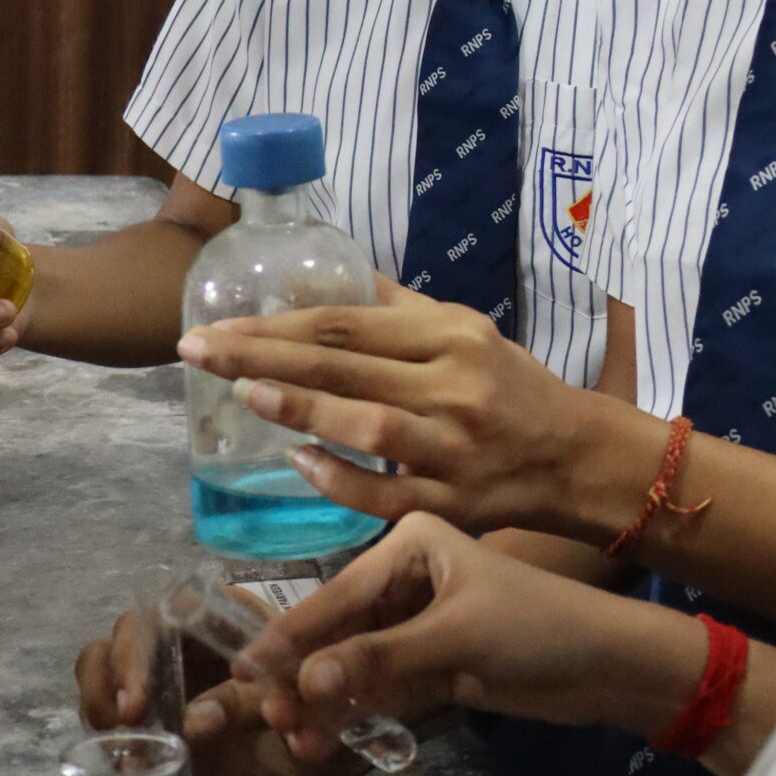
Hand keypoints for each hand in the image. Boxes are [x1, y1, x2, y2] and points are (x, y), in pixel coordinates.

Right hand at [75, 596, 366, 775]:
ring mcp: (164, 673)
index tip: (140, 701)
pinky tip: (123, 760)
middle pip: (124, 633)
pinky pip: (110, 709)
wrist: (330, 743)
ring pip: (104, 665)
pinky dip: (103, 731)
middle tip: (128, 723)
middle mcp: (186, 636)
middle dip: (113, 676)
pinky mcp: (153, 713)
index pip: (164, 609)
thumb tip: (197, 719)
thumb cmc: (317, 704)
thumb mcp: (295, 702)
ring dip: (100, 700)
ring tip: (121, 743)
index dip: (140, 648)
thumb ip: (251, 704)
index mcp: (223, 614)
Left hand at [177, 280, 628, 534]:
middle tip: (198, 352)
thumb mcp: (468, 330)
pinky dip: (342, 479)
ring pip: (367, 427)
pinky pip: (387, 494)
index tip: (217, 325)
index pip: (348, 325)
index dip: (277, 325)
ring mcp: (452, 448)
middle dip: (263, 358)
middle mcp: (452, 387)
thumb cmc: (513, 387)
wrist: (576, 456)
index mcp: (451, 337)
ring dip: (302, 410)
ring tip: (243, 396)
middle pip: (345, 368)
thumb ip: (402, 308)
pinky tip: (300, 463)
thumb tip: (341, 272)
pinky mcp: (454, 503)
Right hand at [240, 511, 705, 747]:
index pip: (337, 593)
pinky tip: (321, 740)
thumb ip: (378, 660)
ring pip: (349, 663)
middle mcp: (406, 575)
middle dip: (299, 675)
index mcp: (412, 541)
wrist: (606, 664)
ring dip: (321, 700)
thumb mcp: (456, 637)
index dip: (290, 637)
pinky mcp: (430, 664)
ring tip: (294, 741)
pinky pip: (374, 687)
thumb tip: (302, 682)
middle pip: (335, 630)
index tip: (244, 674)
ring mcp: (417, 622)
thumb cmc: (537, 626)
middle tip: (264, 718)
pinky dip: (349, 711)